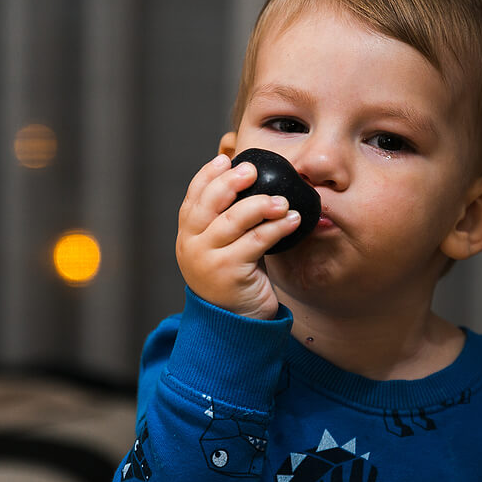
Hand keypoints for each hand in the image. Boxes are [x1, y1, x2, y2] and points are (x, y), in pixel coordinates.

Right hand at [176, 153, 305, 318]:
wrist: (235, 322)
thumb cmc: (234, 276)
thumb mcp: (222, 246)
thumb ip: (226, 218)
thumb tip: (248, 180)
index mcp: (187, 234)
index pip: (193, 197)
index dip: (208, 176)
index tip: (227, 159)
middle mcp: (191, 245)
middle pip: (209, 203)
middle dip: (231, 182)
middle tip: (253, 170)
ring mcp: (208, 259)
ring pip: (234, 220)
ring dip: (262, 205)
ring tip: (283, 201)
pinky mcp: (229, 272)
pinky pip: (257, 241)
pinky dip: (277, 227)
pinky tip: (293, 220)